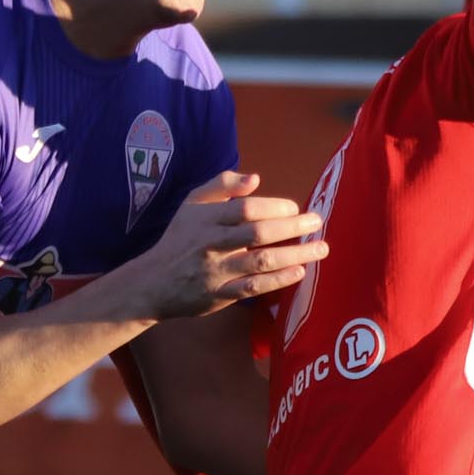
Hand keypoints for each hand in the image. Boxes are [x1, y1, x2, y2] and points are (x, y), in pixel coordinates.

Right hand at [115, 171, 323, 319]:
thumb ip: (221, 185)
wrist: (153, 282)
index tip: (294, 208)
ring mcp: (217, 271)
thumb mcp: (192, 203)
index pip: (245, 209)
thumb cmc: (180, 238)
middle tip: (317, 222)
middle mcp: (212, 244)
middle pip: (257, 233)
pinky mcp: (220, 295)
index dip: (273, 207)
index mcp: (206, 218)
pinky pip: (253, 288)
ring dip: (295, 254)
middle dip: (292, 228)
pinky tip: (299, 272)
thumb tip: (254, 179)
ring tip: (320, 249)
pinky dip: (278, 280)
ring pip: (260, 261)